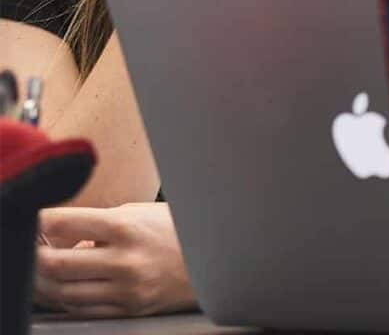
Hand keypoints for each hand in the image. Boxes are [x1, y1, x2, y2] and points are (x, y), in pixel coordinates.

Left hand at [34, 203, 196, 317]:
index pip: (63, 223)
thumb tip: (58, 231)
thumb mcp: (142, 214)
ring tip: (46, 270)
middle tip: (32, 248)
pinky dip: (67, 298)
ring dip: (45, 282)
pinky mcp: (131, 309)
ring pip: (63, 292)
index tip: (34, 221)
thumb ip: (101, 221)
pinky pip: (83, 309)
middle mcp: (125, 260)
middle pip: (53, 264)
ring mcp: (128, 289)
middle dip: (34, 256)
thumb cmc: (180, 231)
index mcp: (127, 227)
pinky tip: (69, 286)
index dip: (38, 221)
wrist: (221, 261)